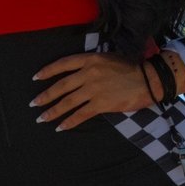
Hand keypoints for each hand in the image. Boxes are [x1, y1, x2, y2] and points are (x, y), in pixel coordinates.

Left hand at [31, 52, 157, 129]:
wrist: (150, 79)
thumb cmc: (131, 67)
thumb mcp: (108, 58)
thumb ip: (91, 64)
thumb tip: (77, 74)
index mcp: (90, 59)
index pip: (63, 64)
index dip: (47, 71)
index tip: (35, 78)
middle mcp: (89, 73)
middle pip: (61, 86)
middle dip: (45, 96)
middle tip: (33, 104)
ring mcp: (94, 89)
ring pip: (68, 102)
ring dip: (53, 112)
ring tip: (42, 118)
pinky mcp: (102, 104)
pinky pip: (81, 114)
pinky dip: (69, 121)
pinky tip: (60, 127)